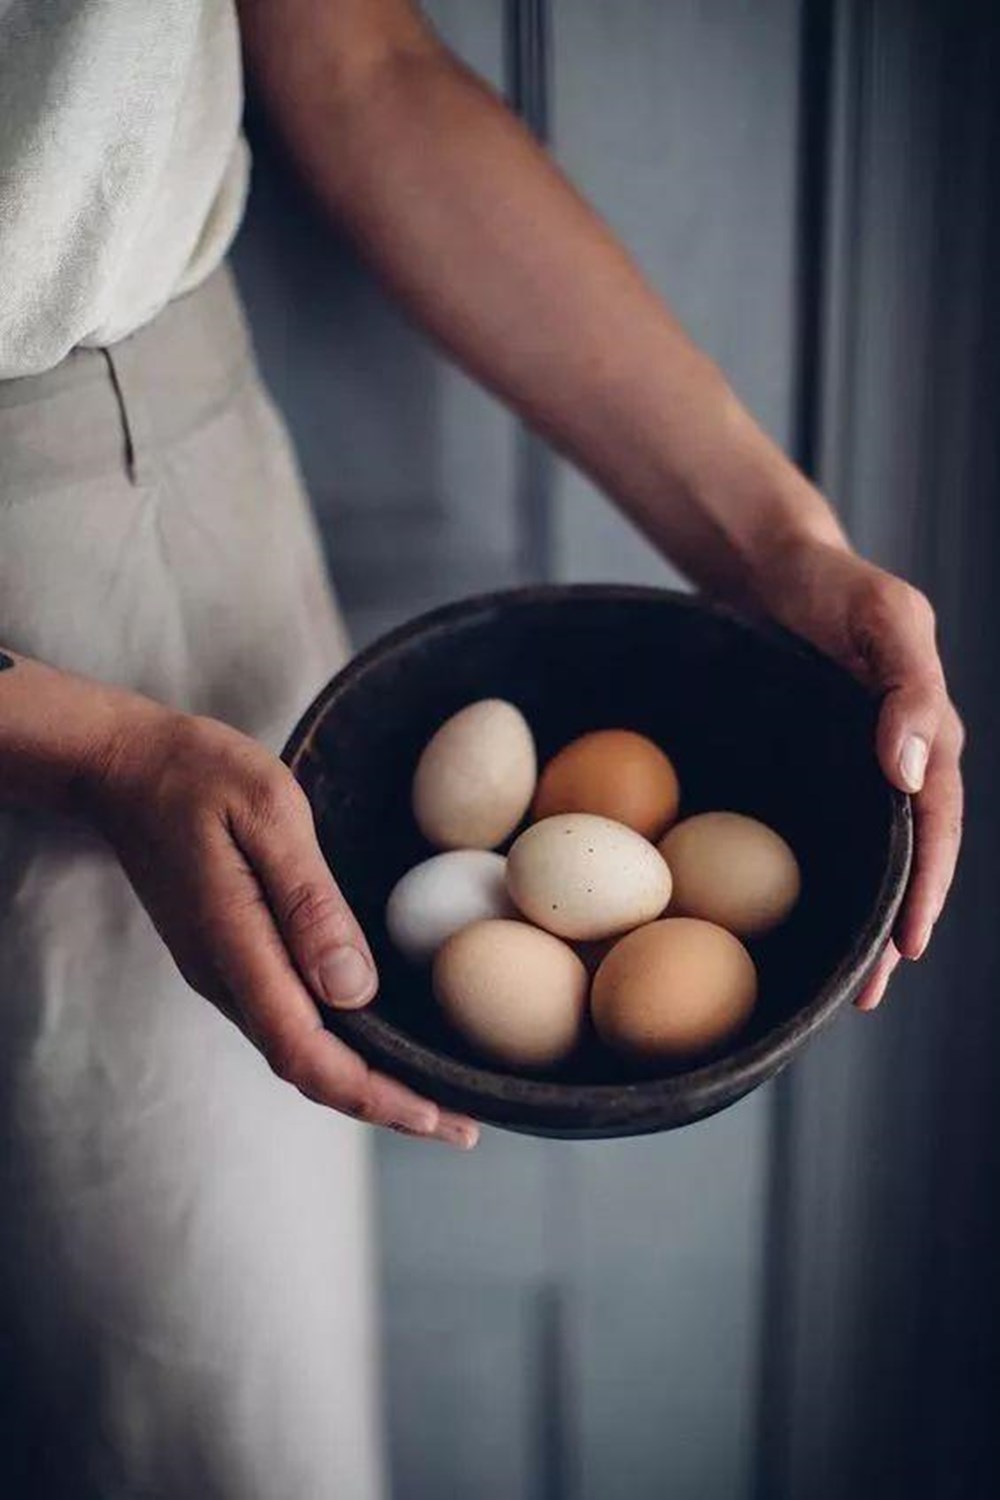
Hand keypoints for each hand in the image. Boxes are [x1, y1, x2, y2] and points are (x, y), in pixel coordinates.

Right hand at [89, 705, 478, 1146]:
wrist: (123, 767)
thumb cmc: (198, 776)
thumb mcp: (268, 812)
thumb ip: (310, 902)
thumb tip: (354, 990)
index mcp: (236, 947)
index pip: (307, 1053)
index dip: (376, 1095)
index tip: (440, 1115)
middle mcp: (225, 978)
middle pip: (309, 1071)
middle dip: (386, 1106)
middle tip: (464, 1127)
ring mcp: (222, 973)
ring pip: (299, 1053)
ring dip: (366, 1084)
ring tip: (436, 1098)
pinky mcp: (228, 958)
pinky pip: (289, 1022)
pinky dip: (340, 1049)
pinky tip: (379, 1043)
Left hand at [761, 536, 963, 1009]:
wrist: (773, 567)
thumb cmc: (832, 582)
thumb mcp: (883, 616)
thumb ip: (910, 689)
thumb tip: (909, 774)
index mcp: (927, 735)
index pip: (935, 828)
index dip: (926, 889)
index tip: (907, 948)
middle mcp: (894, 762)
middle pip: (902, 861)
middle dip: (890, 930)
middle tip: (863, 997)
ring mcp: (849, 768)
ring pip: (859, 858)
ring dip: (853, 919)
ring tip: (832, 986)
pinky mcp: (808, 768)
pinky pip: (814, 833)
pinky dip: (809, 879)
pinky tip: (784, 918)